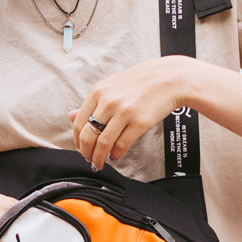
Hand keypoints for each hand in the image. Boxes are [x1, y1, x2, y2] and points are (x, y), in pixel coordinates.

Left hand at [74, 56, 200, 168]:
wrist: (170, 78)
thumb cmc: (142, 81)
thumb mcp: (112, 86)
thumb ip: (92, 102)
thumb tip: (71, 116)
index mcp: (98, 92)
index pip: (79, 123)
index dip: (77, 141)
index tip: (81, 149)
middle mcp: (109, 102)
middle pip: (88, 136)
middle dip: (86, 153)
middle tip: (89, 160)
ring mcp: (124, 112)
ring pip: (103, 143)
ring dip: (99, 157)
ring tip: (100, 163)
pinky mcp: (140, 122)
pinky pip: (122, 145)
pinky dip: (116, 154)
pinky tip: (116, 155)